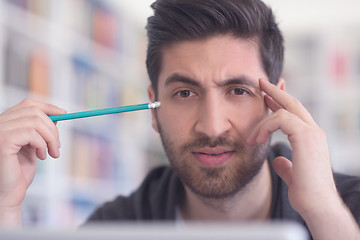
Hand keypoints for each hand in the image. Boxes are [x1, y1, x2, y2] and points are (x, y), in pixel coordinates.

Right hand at [0, 99, 65, 225]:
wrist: (9, 193)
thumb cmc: (19, 171)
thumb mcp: (34, 145)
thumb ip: (41, 129)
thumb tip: (59, 113)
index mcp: (6, 122)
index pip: (28, 104)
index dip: (48, 107)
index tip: (64, 114)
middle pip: (34, 111)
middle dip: (52, 128)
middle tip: (58, 146)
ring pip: (35, 121)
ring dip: (50, 138)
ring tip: (52, 153)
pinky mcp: (3, 141)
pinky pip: (31, 133)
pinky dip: (42, 144)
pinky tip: (42, 157)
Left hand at [248, 79, 359, 239]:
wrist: (316, 205)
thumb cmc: (307, 194)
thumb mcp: (293, 175)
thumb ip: (286, 165)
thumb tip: (278, 161)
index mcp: (311, 138)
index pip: (295, 112)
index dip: (281, 101)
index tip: (267, 96)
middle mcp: (314, 131)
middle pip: (293, 103)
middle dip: (275, 91)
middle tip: (261, 83)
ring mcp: (312, 133)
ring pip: (285, 109)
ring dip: (263, 120)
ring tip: (251, 136)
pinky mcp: (306, 137)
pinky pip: (281, 119)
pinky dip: (265, 127)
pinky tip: (256, 140)